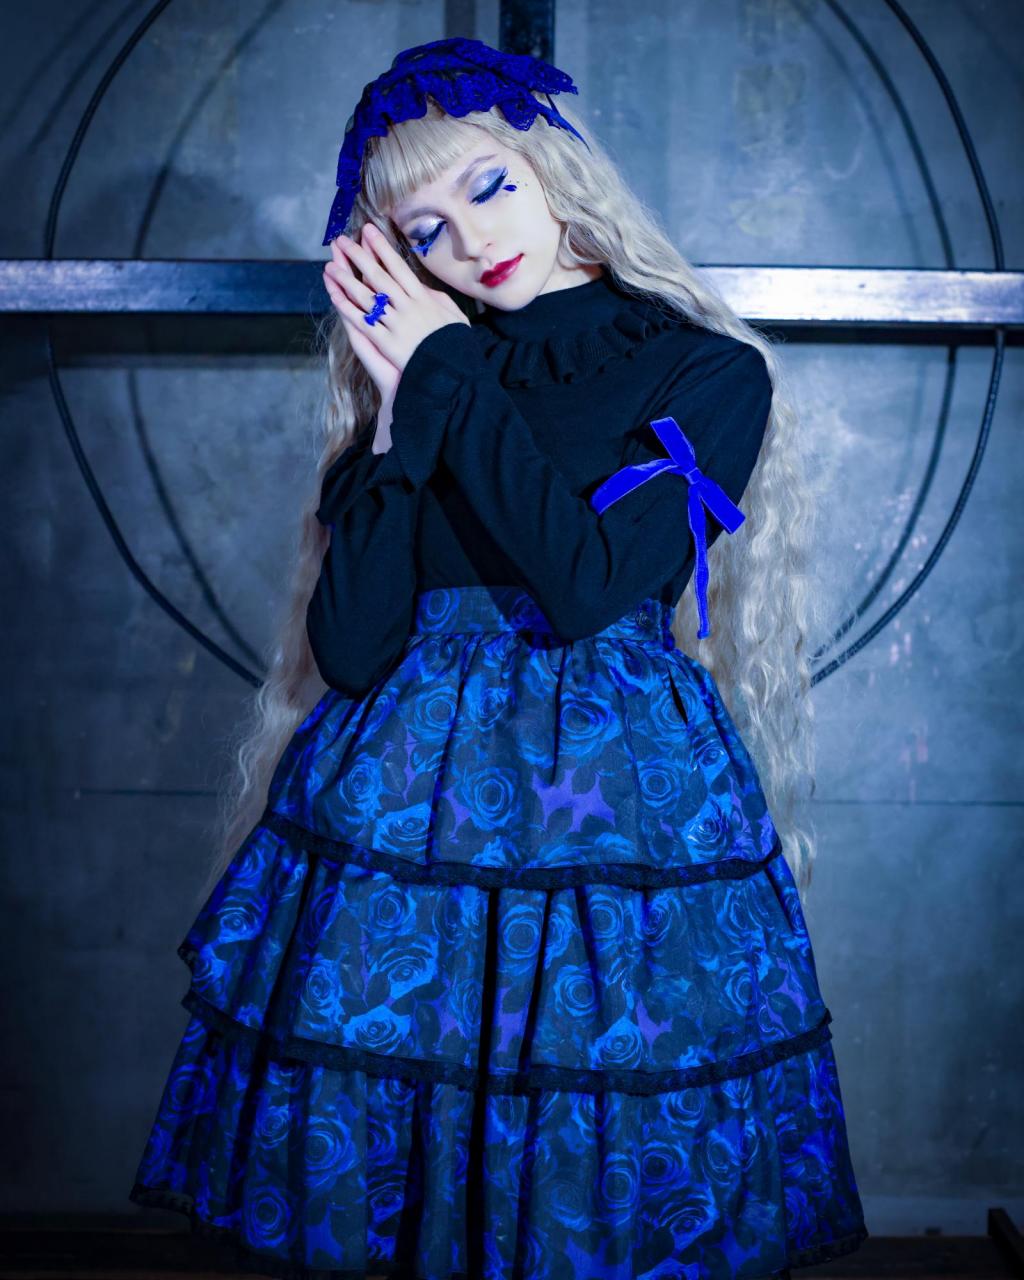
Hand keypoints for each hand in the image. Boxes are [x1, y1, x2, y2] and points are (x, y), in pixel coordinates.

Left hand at [323, 221, 469, 379]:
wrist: (451, 373)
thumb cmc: (454, 345)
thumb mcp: (454, 316)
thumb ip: (437, 299)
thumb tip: (422, 287)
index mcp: (424, 299)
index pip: (398, 267)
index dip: (381, 247)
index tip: (368, 230)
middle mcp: (407, 307)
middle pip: (378, 276)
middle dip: (358, 256)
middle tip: (342, 240)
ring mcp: (395, 325)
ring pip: (365, 296)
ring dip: (346, 279)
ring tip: (330, 265)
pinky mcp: (386, 343)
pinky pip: (362, 322)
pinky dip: (347, 308)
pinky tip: (334, 295)